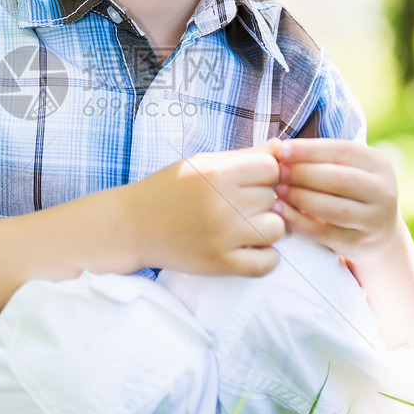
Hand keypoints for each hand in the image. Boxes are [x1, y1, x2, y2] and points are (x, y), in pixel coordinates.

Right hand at [131, 146, 285, 276]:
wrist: (132, 226)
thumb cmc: (168, 190)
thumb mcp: (201, 163)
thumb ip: (243, 156)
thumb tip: (281, 148)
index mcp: (217, 174)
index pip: (271, 168)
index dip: (265, 174)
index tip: (249, 181)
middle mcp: (222, 204)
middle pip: (274, 198)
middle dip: (262, 200)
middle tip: (239, 205)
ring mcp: (222, 237)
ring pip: (277, 229)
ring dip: (267, 228)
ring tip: (247, 226)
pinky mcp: (220, 264)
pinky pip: (267, 263)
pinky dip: (266, 257)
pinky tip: (250, 247)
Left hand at [271, 138, 399, 267]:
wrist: (377, 232)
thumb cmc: (348, 191)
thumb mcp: (344, 169)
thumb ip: (316, 157)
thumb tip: (275, 146)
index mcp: (379, 165)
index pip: (342, 151)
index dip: (309, 150)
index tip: (281, 150)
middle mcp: (384, 192)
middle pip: (339, 179)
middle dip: (303, 174)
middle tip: (277, 173)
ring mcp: (375, 221)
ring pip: (334, 208)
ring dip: (300, 198)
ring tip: (277, 191)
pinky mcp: (360, 244)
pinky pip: (325, 233)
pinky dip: (299, 222)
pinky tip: (280, 212)